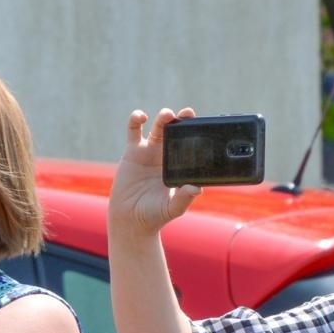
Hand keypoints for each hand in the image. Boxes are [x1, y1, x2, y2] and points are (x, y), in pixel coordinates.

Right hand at [108, 109, 201, 235]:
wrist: (131, 219)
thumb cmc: (155, 214)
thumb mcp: (172, 208)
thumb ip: (184, 198)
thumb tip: (197, 189)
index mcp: (180, 166)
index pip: (190, 145)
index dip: (195, 134)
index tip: (201, 126)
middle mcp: (166, 155)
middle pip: (176, 132)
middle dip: (182, 120)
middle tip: (188, 113)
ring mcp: (150, 151)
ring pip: (158, 128)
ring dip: (163, 118)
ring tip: (167, 115)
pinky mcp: (132, 151)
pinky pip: (134, 130)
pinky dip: (136, 119)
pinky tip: (140, 116)